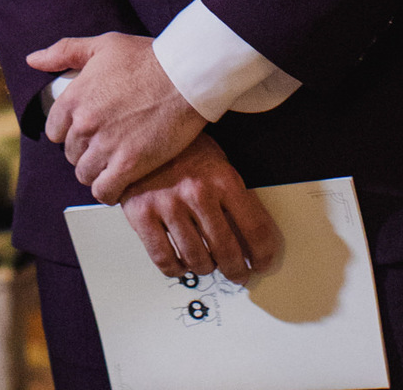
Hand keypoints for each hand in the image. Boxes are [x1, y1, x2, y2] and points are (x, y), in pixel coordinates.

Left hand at [27, 31, 204, 203]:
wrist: (184, 76)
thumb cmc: (147, 58)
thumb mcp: (101, 45)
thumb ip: (63, 52)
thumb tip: (33, 60)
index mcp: (74, 97)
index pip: (54, 131)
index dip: (70, 132)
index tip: (86, 131)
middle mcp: (84, 123)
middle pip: (71, 154)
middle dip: (86, 151)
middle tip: (106, 146)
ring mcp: (105, 145)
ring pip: (85, 174)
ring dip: (97, 172)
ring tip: (113, 163)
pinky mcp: (129, 164)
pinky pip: (105, 191)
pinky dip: (109, 191)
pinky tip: (121, 182)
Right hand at [120, 133, 282, 283]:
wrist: (139, 130)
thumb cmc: (183, 149)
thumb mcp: (217, 161)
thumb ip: (234, 196)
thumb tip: (251, 239)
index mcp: (222, 177)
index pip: (255, 229)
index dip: (263, 254)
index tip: (262, 263)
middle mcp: (197, 192)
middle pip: (227, 251)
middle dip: (237, 270)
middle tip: (238, 273)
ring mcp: (168, 204)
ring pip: (197, 260)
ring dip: (206, 267)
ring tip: (208, 263)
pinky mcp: (142, 214)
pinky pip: (164, 259)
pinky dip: (176, 268)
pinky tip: (181, 262)